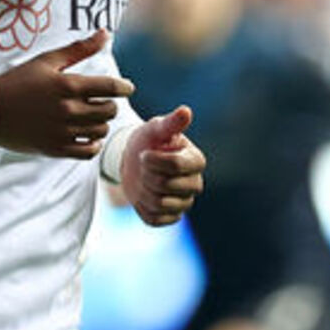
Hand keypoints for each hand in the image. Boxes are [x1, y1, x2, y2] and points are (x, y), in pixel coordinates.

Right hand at [0, 29, 132, 159]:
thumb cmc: (18, 81)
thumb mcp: (46, 61)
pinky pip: (88, 151)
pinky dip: (92, 144)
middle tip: (100, 101)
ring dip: (100, 123)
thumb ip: (78, 49)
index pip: (110, 87)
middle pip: (109, 111)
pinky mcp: (55, 149)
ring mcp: (62, 132)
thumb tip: (106, 33)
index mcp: (67, 85)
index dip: (124, 87)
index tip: (126, 88)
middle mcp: (68, 110)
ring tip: (90, 116)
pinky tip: (84, 134)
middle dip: (110, 104)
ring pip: (101, 131)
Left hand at [119, 105, 204, 226]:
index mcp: (196, 160)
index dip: (152, 160)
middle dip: (147, 174)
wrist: (134, 159)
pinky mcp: (171, 218)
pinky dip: (143, 206)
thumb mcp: (156, 128)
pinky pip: (154, 219)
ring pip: (159, 204)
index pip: (174, 165)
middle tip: (144, 166)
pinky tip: (144, 194)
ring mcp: (184, 203)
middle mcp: (195, 184)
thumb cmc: (148, 140)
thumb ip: (171, 123)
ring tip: (144, 179)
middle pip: (165, 185)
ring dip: (143, 190)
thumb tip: (186, 111)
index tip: (144, 153)